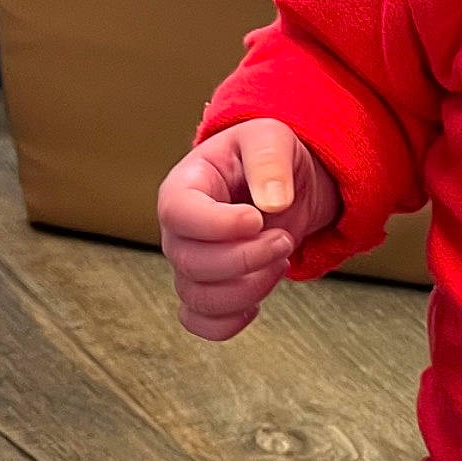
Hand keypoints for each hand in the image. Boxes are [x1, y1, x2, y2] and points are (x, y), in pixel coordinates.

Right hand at [157, 119, 339, 339]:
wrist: (280, 183)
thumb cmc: (266, 155)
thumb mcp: (272, 137)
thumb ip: (269, 161)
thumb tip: (272, 204)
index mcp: (185, 185)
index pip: (178, 213)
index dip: (217, 224)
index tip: (257, 218)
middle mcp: (179, 230)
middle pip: (191, 263)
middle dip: (246, 258)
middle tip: (284, 239)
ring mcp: (190, 263)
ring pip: (199, 297)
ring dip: (249, 288)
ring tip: (280, 260)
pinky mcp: (206, 289)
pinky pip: (200, 322)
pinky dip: (229, 323)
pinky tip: (257, 300)